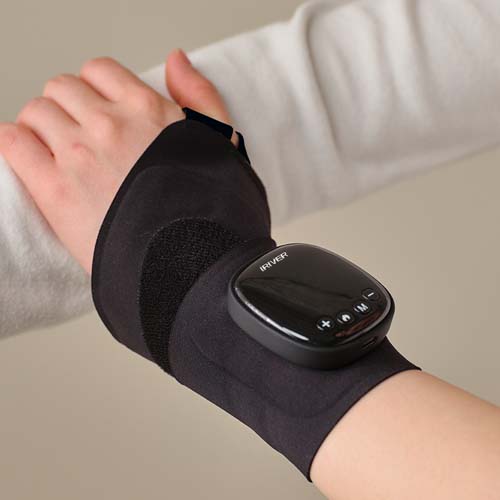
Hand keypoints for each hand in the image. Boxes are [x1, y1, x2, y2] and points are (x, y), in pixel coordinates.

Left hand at [0, 49, 236, 273]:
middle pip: (61, 88)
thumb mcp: (222, 145)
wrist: (193, 263)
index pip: (98, 71)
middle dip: (68, 107)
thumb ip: (201, 96)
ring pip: (35, 112)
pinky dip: (17, 144)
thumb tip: (175, 59)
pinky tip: (34, 161)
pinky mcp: (55, 192)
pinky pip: (13, 142)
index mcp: (148, 110)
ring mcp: (79, 157)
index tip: (101, 113)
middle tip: (81, 138)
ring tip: (59, 155)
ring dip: (42, 127)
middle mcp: (110, 126)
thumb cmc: (208, 210)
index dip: (96, 90)